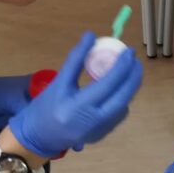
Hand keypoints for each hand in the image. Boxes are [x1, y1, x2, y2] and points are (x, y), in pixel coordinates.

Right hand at [8, 32, 142, 157]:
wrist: (39, 136)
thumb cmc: (45, 107)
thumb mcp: (58, 82)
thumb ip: (75, 60)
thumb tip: (90, 35)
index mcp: (78, 107)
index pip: (107, 84)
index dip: (121, 66)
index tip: (128, 51)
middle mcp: (92, 122)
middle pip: (123, 97)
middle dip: (133, 77)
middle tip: (134, 59)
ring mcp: (99, 131)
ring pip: (124, 106)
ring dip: (129, 87)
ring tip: (129, 70)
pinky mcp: (102, 135)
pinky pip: (118, 114)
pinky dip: (121, 98)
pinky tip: (118, 88)